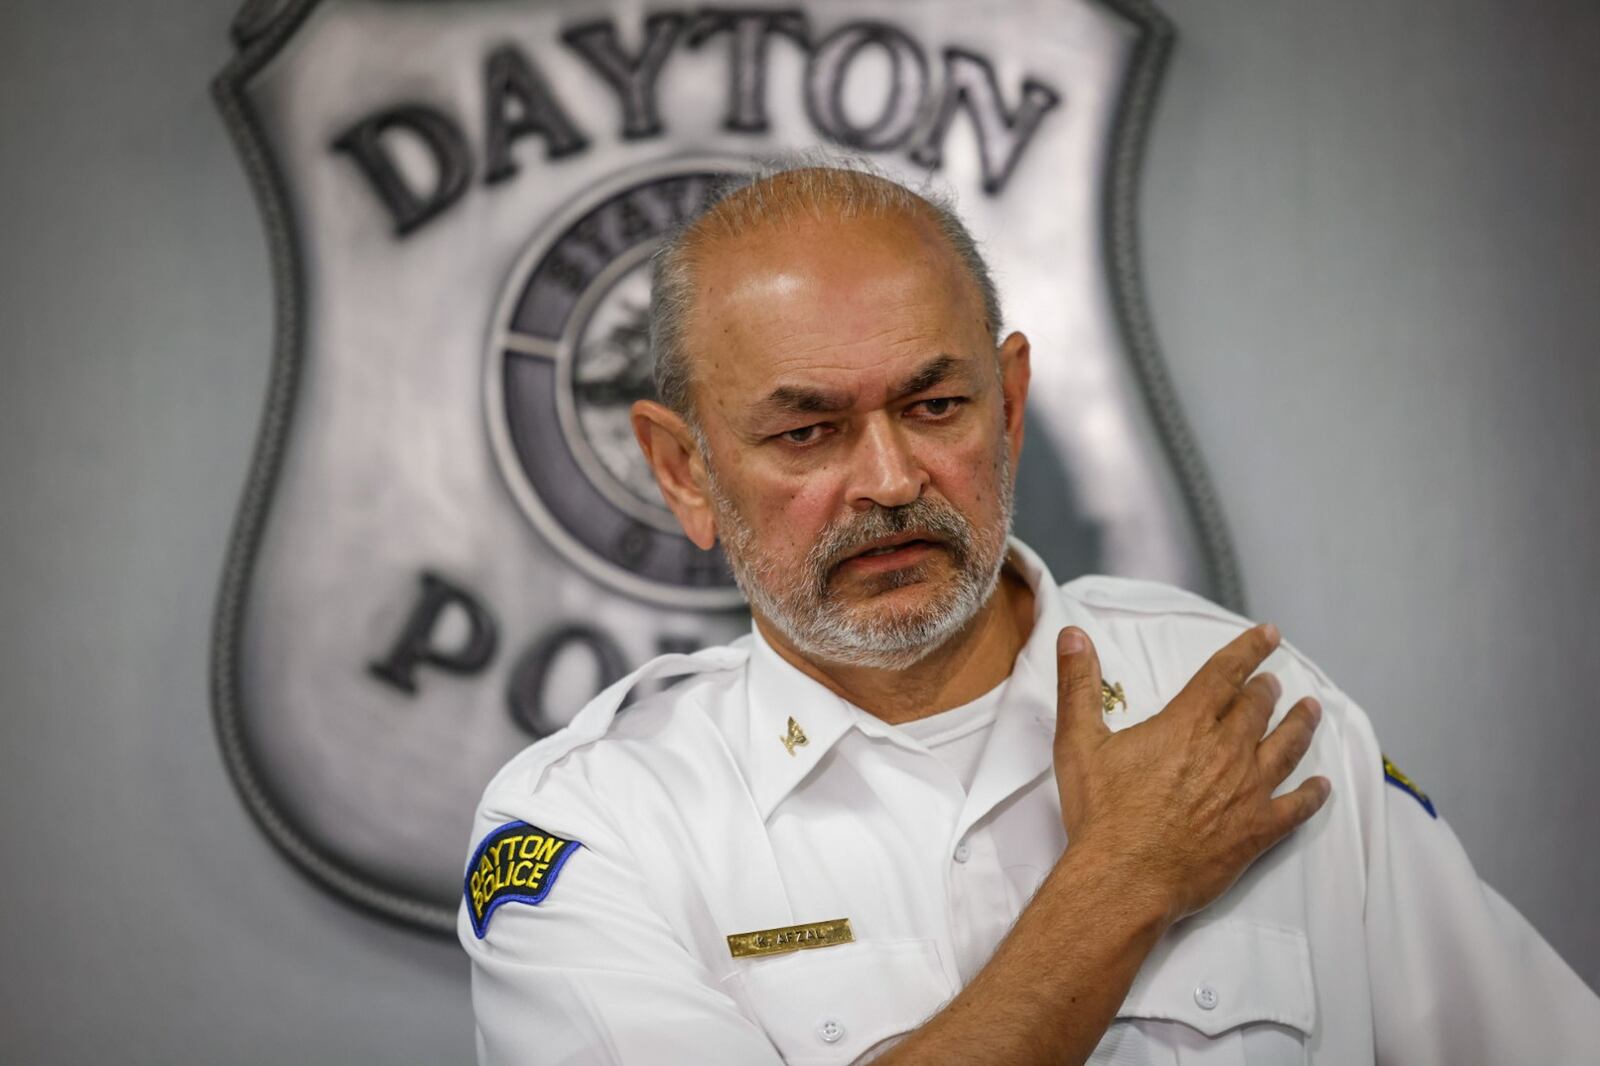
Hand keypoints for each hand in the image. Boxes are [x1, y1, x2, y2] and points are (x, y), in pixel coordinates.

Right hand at [1052, 624, 1330, 924]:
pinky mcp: (1256, 831)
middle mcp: (1225, 751)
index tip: (1269, 635)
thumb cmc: (1102, 812)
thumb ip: (1078, 686)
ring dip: (1300, 726)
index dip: (1248, 650)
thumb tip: (1072, 635)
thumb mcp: (1079, 742)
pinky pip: (1295, 808)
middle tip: (1273, 682)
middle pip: (1257, 709)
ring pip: (1286, 748)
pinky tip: (1322, 787)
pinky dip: (1312, 795)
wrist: (1124, 878)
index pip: (1224, 674)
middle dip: (1266, 690)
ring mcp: (1247, 792)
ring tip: (1311, 710)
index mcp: (1186, 725)